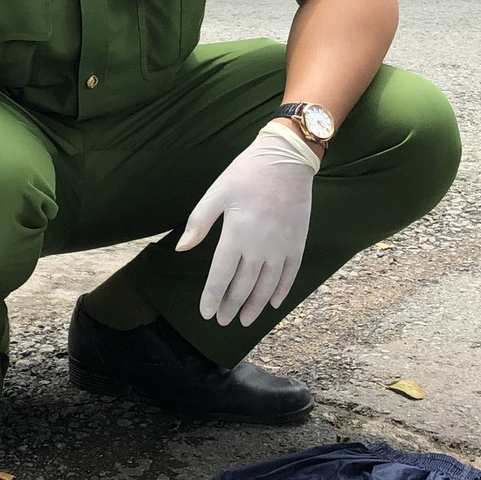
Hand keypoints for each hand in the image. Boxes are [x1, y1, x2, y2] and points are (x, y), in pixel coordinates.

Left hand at [176, 121, 318, 325]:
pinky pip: (290, 275)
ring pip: (267, 287)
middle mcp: (259, 247)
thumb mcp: (217, 192)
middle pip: (243, 287)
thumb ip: (199, 222)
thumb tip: (182, 248)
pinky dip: (282, 291)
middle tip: (223, 320)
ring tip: (245, 320)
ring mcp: (281, 247)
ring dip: (255, 306)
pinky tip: (274, 304)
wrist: (287, 159)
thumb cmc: (247, 173)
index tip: (206, 314)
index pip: (221, 277)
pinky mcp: (298, 243)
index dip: (212, 298)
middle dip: (231, 306)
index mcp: (236, 235)